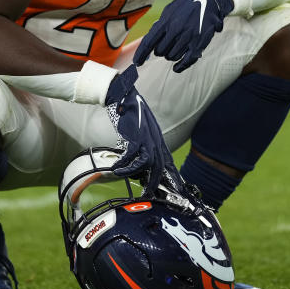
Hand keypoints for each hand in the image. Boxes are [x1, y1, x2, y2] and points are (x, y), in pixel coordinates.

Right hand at [105, 66, 179, 193]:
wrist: (125, 96)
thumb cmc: (132, 114)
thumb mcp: (142, 131)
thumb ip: (145, 145)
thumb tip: (140, 163)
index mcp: (158, 139)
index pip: (168, 162)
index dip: (172, 177)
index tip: (172, 189)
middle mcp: (156, 140)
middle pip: (160, 166)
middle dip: (154, 182)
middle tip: (147, 192)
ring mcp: (147, 138)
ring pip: (147, 163)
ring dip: (134, 173)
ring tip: (122, 174)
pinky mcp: (136, 136)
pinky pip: (132, 156)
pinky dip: (124, 164)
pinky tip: (117, 167)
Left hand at [133, 0, 233, 72]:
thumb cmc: (187, 4)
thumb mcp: (169, 10)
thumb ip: (159, 24)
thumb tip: (149, 41)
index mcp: (166, 21)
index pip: (149, 42)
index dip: (141, 54)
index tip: (136, 62)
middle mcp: (176, 29)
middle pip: (160, 51)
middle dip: (160, 50)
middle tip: (166, 44)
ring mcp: (188, 37)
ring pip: (172, 56)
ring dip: (171, 54)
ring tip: (176, 46)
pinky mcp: (199, 43)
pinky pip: (186, 61)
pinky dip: (180, 67)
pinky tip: (176, 68)